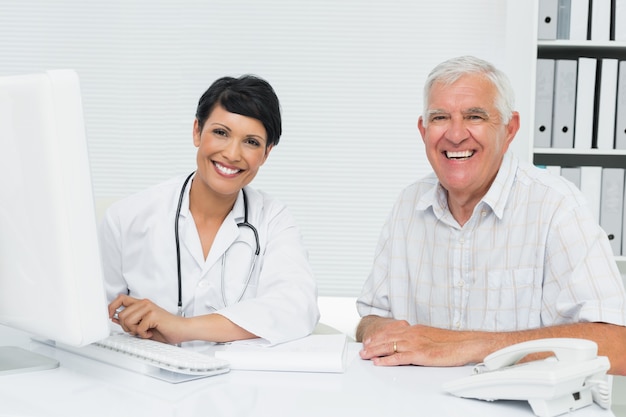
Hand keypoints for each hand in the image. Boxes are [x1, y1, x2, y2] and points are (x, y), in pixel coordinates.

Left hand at [108, 294, 183, 343]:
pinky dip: (144, 335)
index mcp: (142, 303)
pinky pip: (138, 328)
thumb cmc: (165, 328)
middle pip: (121, 314)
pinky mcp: (153, 315)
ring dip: (135, 331)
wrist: (182, 330)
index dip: (111, 306)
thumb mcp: (143, 325)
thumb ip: (130, 320)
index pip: (120, 298)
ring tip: (145, 331)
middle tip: (137, 330)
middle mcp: (144, 303)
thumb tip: (113, 318)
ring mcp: (149, 308)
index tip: (109, 315)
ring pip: (127, 321)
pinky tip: (151, 332)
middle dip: (125, 327)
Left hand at [359, 321, 482, 366]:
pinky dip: (386, 360)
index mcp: (415, 329)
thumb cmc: (451, 342)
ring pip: (389, 346)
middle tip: (362, 349)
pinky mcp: (420, 354)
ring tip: (364, 355)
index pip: (392, 331)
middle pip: (387, 338)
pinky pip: (399, 357)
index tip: (369, 340)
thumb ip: (419, 338)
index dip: (378, 336)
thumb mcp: (431, 336)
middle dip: (372, 344)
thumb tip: (411, 343)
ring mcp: (415, 343)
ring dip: (374, 351)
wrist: (464, 343)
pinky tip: (378, 363)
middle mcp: (412, 334)